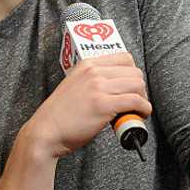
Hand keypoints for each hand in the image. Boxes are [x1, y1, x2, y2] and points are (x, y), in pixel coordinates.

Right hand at [25, 52, 151, 157]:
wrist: (45, 132)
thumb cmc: (60, 115)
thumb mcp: (75, 86)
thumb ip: (94, 81)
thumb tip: (119, 87)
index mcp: (87, 64)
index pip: (124, 58)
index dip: (133, 74)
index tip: (133, 87)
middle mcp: (93, 72)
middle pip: (134, 72)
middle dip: (140, 88)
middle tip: (137, 102)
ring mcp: (98, 87)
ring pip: (138, 85)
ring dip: (143, 99)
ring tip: (137, 111)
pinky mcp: (103, 105)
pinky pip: (135, 102)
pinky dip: (144, 109)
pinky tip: (141, 115)